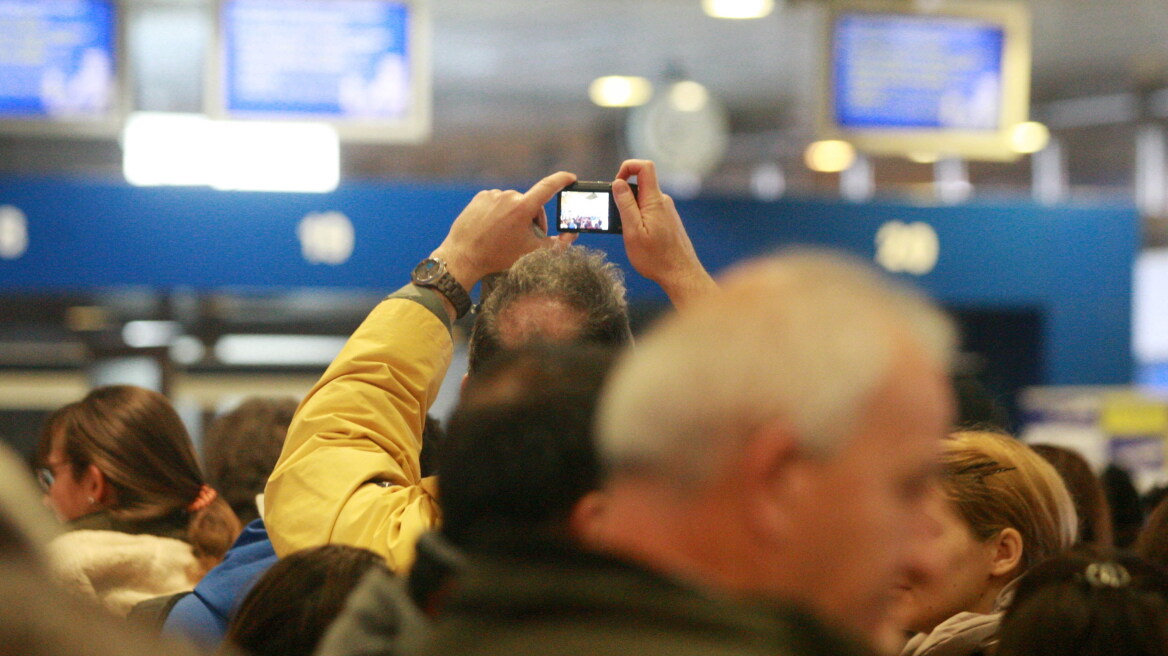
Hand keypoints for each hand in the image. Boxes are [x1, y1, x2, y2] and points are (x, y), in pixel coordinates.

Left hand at [432, 171, 576, 292]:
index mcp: (523, 208)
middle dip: (532, 218)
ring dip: (515, 215)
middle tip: (525, 237)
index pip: (548, 186)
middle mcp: (508, 196)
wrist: (464, 257)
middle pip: (531, 203)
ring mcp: (493, 195)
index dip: (562, 180)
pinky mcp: (481, 197)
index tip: (570, 178)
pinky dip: (500, 212)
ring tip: (506, 234)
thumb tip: (572, 234)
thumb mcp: (532, 252)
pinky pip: (498, 201)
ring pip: (514, 203)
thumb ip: (558, 244)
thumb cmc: (498, 256)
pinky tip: (494, 227)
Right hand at [613, 159, 715, 306]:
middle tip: (617, 218)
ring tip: (628, 233)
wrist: (680, 274)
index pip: (644, 167)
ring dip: (631, 211)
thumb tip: (618, 183)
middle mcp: (663, 201)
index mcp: (654, 201)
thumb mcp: (633, 232)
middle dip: (624, 196)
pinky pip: (649, 211)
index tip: (616, 184)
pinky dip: (639, 219)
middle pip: (641, 184)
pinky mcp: (667, 220)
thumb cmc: (656, 258)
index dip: (628, 167)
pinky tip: (639, 238)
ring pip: (643, 200)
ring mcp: (667, 211)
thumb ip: (625, 205)